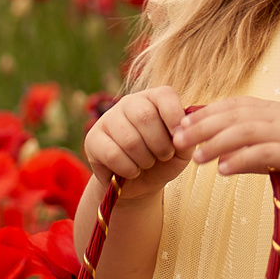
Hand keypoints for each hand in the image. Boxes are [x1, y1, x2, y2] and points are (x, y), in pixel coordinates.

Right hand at [82, 85, 190, 200]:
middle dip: (160, 145)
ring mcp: (108, 119)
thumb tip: (180, 131)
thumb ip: (186, 138)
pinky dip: (129, 169)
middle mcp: (129, 103)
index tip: (179, 141)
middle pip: (145, 116)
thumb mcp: (182, 151)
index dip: (175, 118)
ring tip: (147, 163)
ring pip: (129, 139)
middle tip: (164, 156)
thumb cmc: (163, 162)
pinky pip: (113, 154)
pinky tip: (132, 171)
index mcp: (153, 99)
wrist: (139, 183)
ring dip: (145, 160)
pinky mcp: (93, 138)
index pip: (165, 95)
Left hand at [171, 97, 279, 207]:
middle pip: (233, 114)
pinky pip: (264, 152)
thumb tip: (223, 160)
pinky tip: (223, 170)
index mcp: (275, 111)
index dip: (204, 115)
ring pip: (245, 131)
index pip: (233, 106)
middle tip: (177, 141)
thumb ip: (252, 154)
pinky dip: (241, 159)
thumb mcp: (279, 156)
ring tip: (196, 159)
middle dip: (202, 126)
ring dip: (216, 143)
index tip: (180, 127)